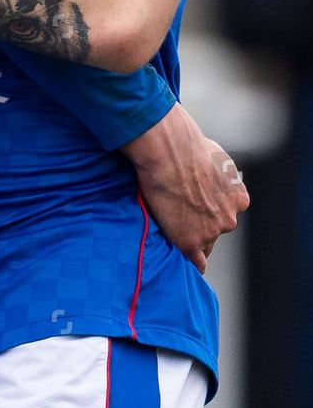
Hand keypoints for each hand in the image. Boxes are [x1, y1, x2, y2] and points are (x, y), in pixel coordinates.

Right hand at [122, 103, 248, 271]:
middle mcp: (229, 218)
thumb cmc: (186, 145)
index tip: (195, 207)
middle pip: (216, 230)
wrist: (169, 151)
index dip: (208, 211)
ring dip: (191, 239)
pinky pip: (195, 260)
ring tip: (171, 232)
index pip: (225, 213)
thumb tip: (211, 169)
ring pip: (203, 244)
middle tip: (178, 215)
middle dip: (201, 225)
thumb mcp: (216, 155)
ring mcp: (210, 231)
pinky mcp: (189, 241)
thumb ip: (218, 172)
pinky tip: (183, 261)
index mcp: (238, 198)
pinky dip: (190, 262)